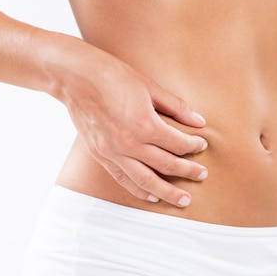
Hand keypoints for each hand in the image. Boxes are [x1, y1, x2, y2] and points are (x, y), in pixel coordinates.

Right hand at [58, 43, 208, 206]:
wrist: (74, 77)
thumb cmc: (113, 75)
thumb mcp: (149, 86)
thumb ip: (176, 107)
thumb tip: (199, 121)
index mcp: (145, 124)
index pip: (178, 143)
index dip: (194, 145)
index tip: (202, 144)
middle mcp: (130, 143)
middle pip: (167, 165)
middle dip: (188, 171)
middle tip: (202, 174)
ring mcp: (113, 152)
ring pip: (146, 181)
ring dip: (167, 192)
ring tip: (183, 200)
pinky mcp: (101, 156)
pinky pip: (123, 179)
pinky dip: (139, 191)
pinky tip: (153, 197)